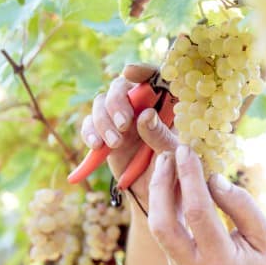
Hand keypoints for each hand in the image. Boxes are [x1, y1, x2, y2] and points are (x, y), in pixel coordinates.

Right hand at [80, 64, 178, 206]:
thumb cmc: (176, 170)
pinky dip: (89, 131)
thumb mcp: (174, 153)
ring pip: (102, 102)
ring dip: (104, 120)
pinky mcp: (105, 132)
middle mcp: (142, 105)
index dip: (143, 70)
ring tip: (114, 143)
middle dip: (118, 102)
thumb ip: (162, 135)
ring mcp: (121, 117)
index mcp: (167, 103)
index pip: (156, 76)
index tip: (130, 72)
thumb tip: (145, 115)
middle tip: (124, 124)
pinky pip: (89, 123)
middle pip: (122, 86)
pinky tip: (97, 146)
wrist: (158, 194)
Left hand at [148, 145, 265, 264]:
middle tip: (166, 154)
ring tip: (165, 163)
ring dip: (157, 193)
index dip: (189, 178)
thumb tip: (212, 178)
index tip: (187, 151)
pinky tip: (172, 182)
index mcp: (221, 262)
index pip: (198, 213)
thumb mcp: (265, 234)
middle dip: (160, 185)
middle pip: (162, 224)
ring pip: (156, 228)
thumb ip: (241, 205)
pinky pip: (163, 232)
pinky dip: (164, 203)